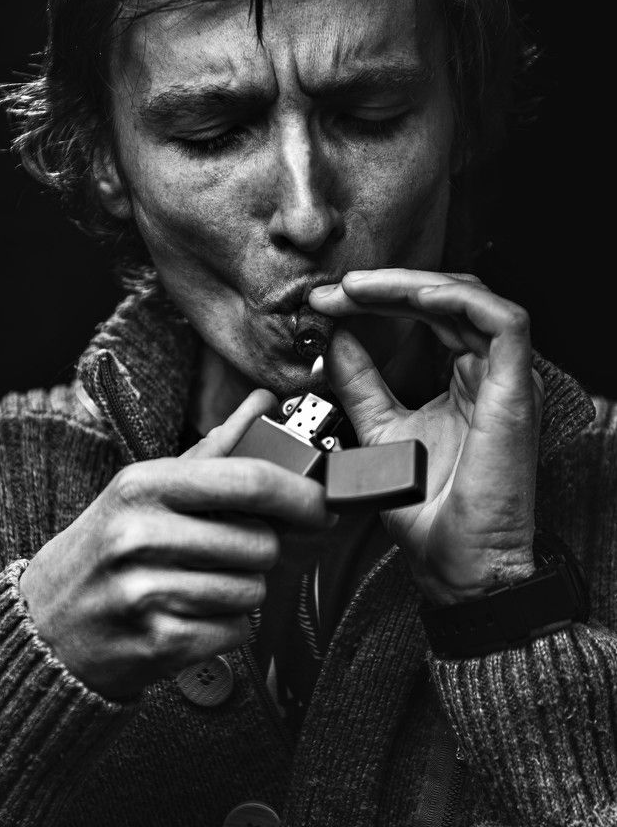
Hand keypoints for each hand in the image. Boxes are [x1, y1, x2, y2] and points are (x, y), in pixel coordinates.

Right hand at [19, 389, 330, 698]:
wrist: (47, 628)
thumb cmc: (108, 549)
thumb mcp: (147, 490)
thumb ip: (214, 449)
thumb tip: (263, 401)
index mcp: (143, 485)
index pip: (249, 481)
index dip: (301, 494)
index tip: (322, 505)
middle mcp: (140, 535)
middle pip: (261, 543)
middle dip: (261, 551)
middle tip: (231, 553)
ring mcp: (145, 593)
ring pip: (253, 590)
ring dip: (242, 591)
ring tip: (198, 584)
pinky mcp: (156, 644)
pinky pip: (237, 631)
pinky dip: (226, 628)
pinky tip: (190, 616)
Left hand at [310, 269, 543, 604]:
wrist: (452, 560)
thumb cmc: (425, 506)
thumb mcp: (378, 428)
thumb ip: (360, 382)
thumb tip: (333, 339)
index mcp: (463, 378)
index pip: (428, 313)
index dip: (379, 298)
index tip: (328, 302)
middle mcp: (487, 372)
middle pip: (446, 297)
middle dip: (386, 286)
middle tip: (337, 291)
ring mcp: (505, 378)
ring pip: (471, 298)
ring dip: (412, 285)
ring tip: (361, 289)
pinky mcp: (517, 389)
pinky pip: (503, 322)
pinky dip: (458, 301)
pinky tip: (414, 298)